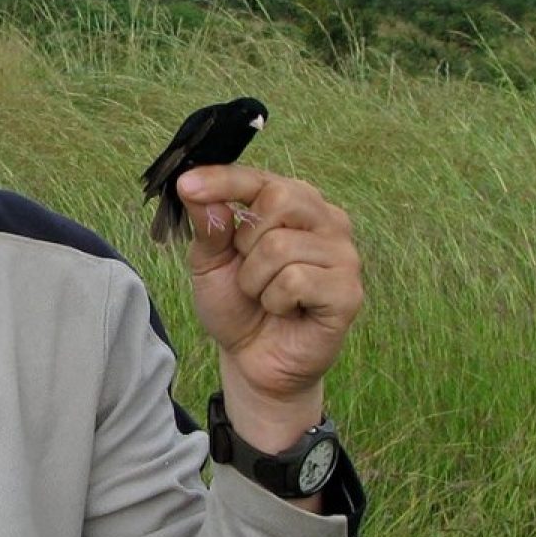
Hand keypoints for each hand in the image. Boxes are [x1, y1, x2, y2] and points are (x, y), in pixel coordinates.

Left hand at [176, 165, 361, 413]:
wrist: (253, 359)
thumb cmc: (238, 304)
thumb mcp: (210, 261)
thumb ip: (208, 225)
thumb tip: (196, 190)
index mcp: (295, 202)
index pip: (258, 177)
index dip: (221, 180)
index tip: (186, 186)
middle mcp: (327, 219)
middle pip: (277, 199)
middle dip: (245, 243)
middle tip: (248, 272)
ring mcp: (343, 255)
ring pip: (280, 246)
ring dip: (255, 280)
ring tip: (265, 296)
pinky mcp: (349, 292)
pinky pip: (296, 281)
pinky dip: (275, 301)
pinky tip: (286, 311)